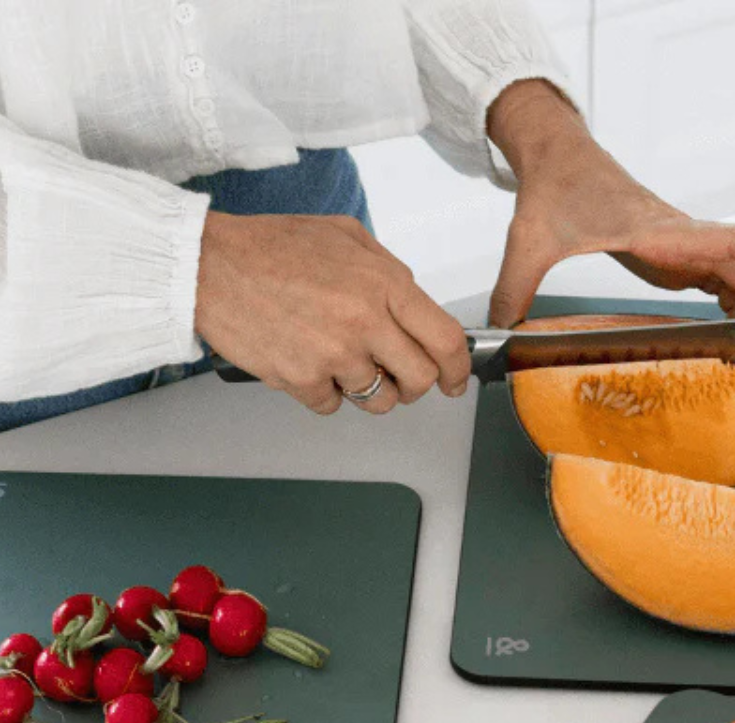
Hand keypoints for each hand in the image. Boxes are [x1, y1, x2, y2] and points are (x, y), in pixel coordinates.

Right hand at [194, 212, 470, 414]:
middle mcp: (364, 322)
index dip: (458, 369)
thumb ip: (389, 271)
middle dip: (414, 385)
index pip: (445, 341)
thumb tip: (418, 308)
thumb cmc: (272, 247)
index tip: (455, 381)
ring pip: (379, 400)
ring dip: (368, 389)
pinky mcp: (302, 380)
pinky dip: (323, 392)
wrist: (208, 264)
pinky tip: (306, 360)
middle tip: (399, 377)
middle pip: (419, 380)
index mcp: (383, 284)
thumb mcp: (345, 235)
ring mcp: (333, 355)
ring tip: (341, 360)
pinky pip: (332, 405)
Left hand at [486, 82, 734, 355]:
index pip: (730, 244)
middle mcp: (684, 238)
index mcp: (660, 231)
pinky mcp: (681, 257)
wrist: (560, 161)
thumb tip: (495, 334)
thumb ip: (513, 288)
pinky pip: (728, 283)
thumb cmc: (552, 194)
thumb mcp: (528, 241)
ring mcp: (688, 247)